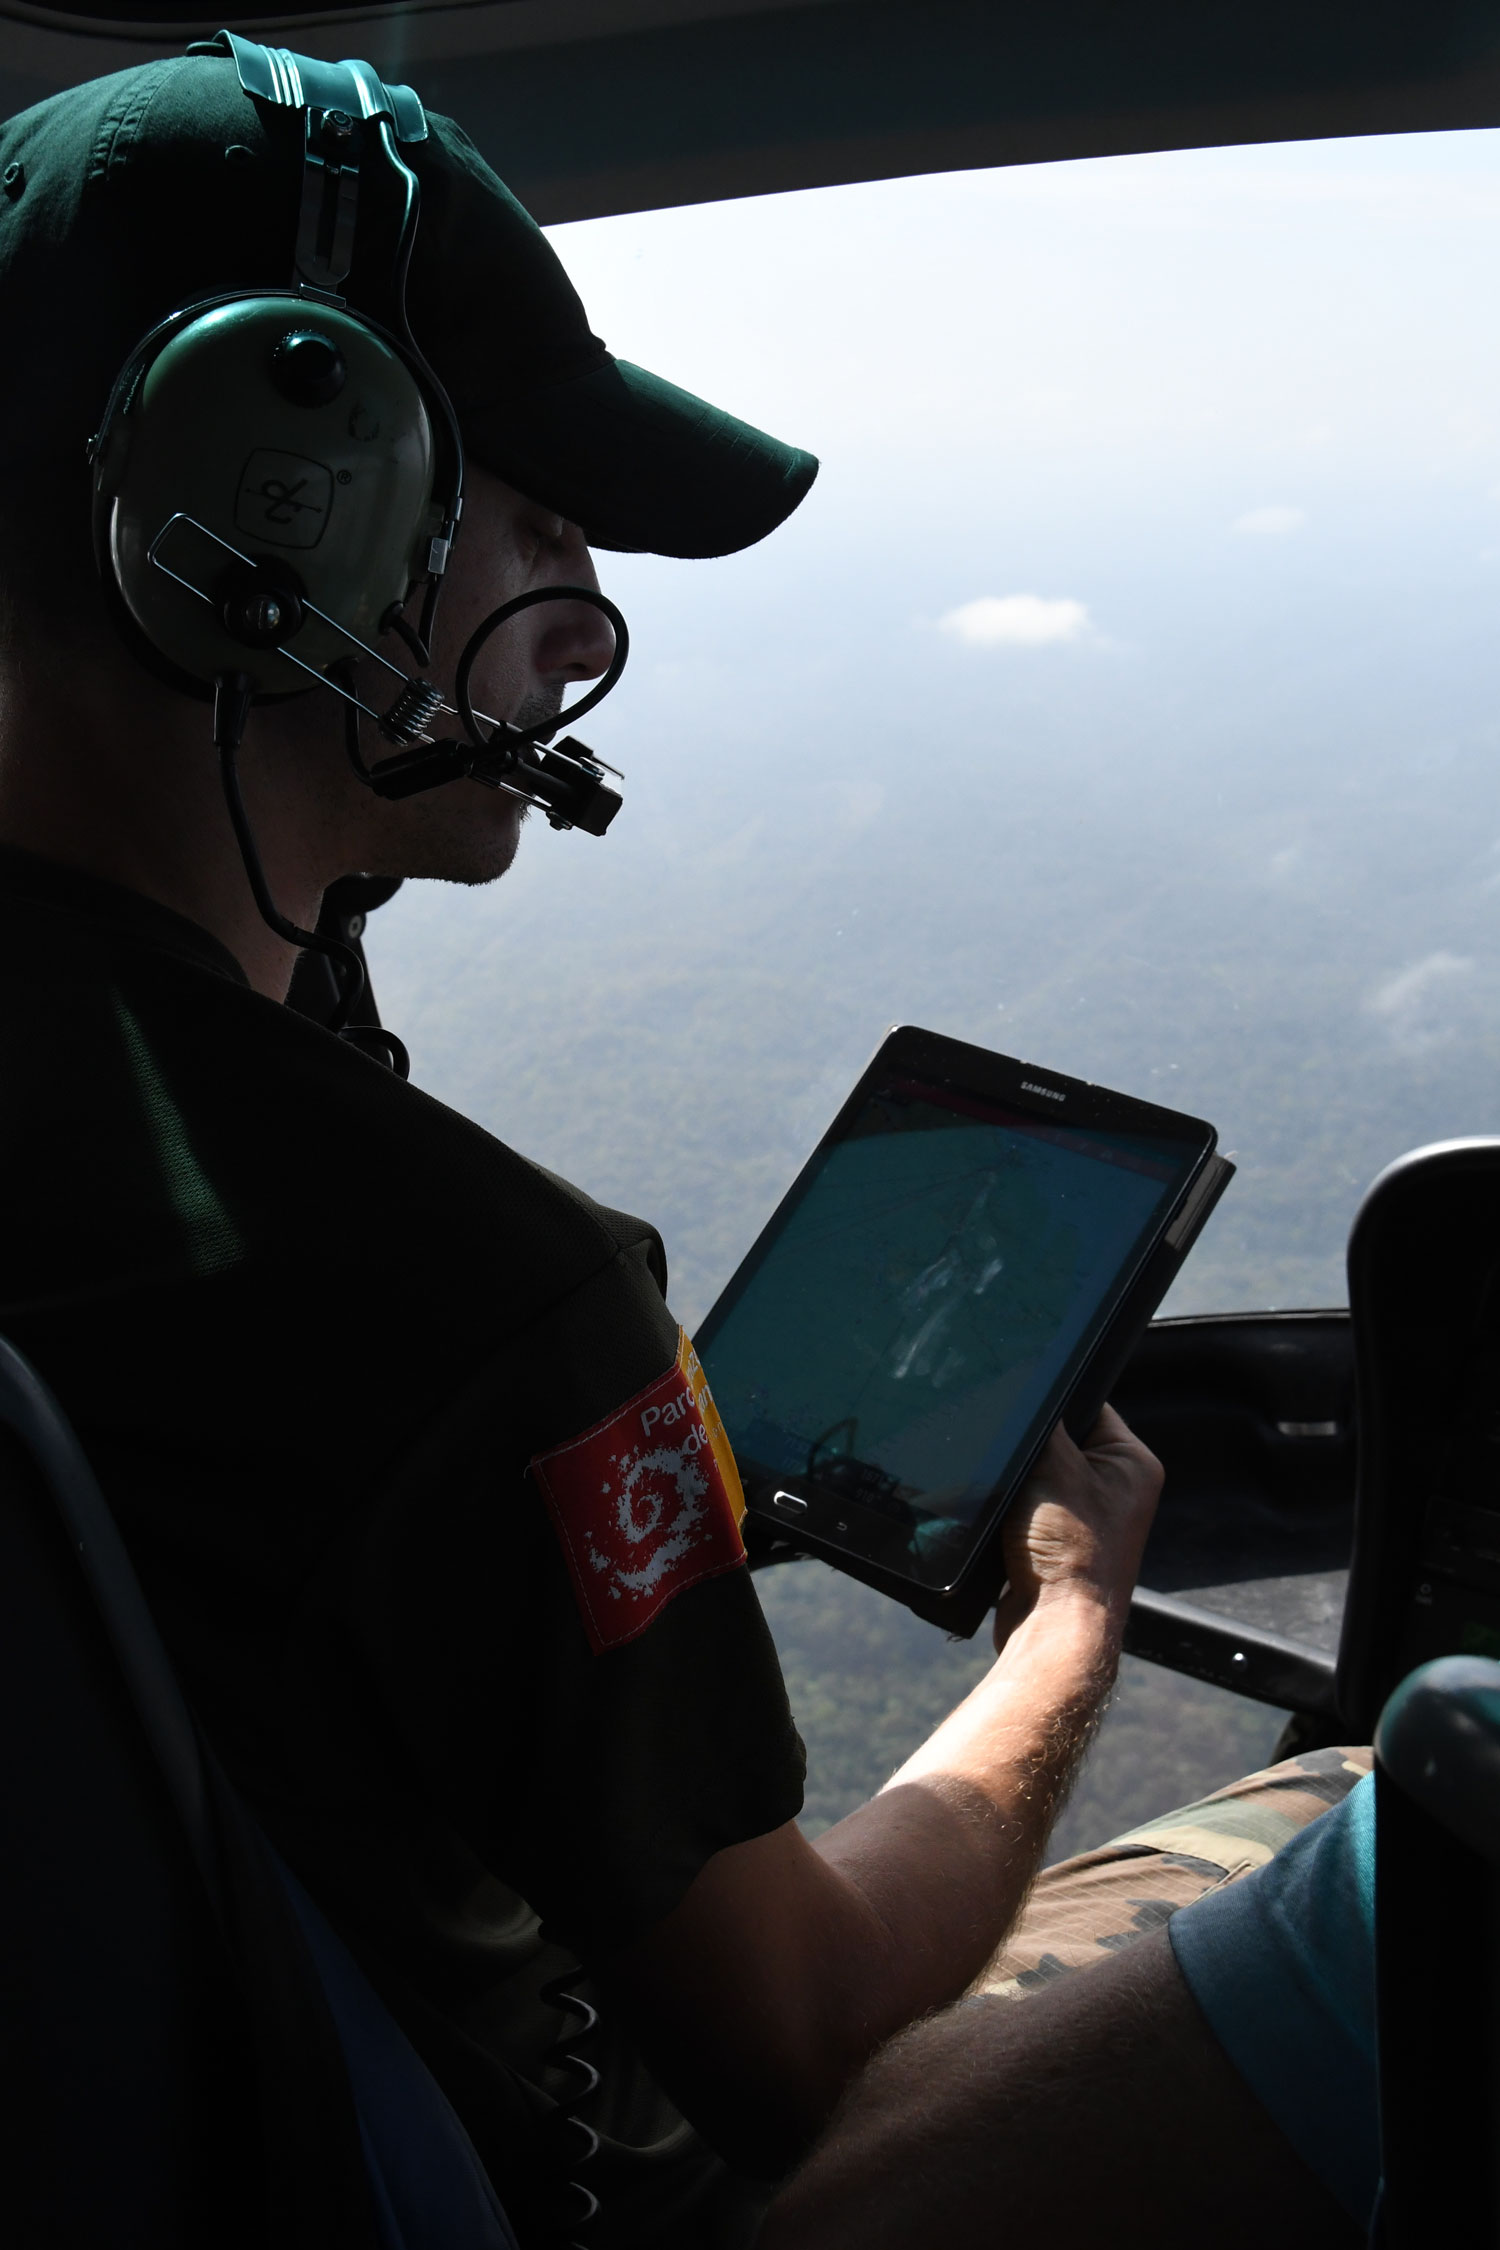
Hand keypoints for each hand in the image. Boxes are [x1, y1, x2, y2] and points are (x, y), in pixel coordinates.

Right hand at [992, 1405, 1161, 1649]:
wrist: (1053, 1628)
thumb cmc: (1069, 1554)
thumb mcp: (1052, 1466)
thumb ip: (1042, 1422)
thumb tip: (1029, 1396)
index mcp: (1133, 1463)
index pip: (1089, 1402)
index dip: (1053, 1402)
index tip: (1025, 1408)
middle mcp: (1119, 1489)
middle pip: (1060, 1440)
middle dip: (1031, 1448)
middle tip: (1021, 1463)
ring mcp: (1090, 1518)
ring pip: (1038, 1474)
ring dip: (1019, 1482)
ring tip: (1017, 1499)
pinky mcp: (1060, 1543)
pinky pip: (1027, 1507)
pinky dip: (1012, 1511)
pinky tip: (1007, 1521)